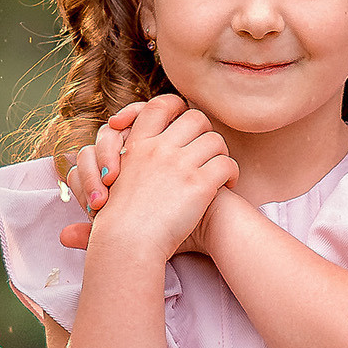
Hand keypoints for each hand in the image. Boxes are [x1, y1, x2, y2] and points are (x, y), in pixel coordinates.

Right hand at [60, 94, 237, 259]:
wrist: (127, 243)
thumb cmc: (118, 221)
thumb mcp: (115, 181)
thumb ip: (129, 162)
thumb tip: (136, 160)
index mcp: (138, 144)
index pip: (161, 105)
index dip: (177, 108)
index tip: (184, 121)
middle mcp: (159, 148)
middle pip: (195, 118)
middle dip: (205, 132)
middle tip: (207, 150)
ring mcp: (180, 164)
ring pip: (215, 140)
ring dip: (221, 153)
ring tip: (220, 171)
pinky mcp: (199, 184)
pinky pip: (227, 164)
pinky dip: (232, 174)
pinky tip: (227, 185)